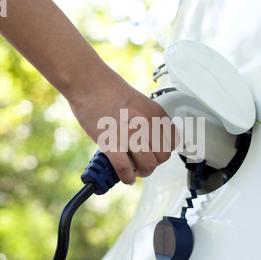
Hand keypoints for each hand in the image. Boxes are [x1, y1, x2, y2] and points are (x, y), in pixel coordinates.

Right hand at [67, 66, 177, 184]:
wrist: (87, 82)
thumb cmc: (108, 91)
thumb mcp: (139, 103)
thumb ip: (148, 122)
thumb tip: (151, 144)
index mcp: (155, 113)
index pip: (172, 142)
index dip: (162, 150)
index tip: (154, 152)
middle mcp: (146, 124)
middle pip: (163, 157)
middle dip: (153, 162)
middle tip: (142, 162)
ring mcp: (130, 134)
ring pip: (148, 166)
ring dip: (142, 172)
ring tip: (134, 169)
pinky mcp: (112, 143)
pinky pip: (126, 169)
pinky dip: (127, 177)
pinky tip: (125, 176)